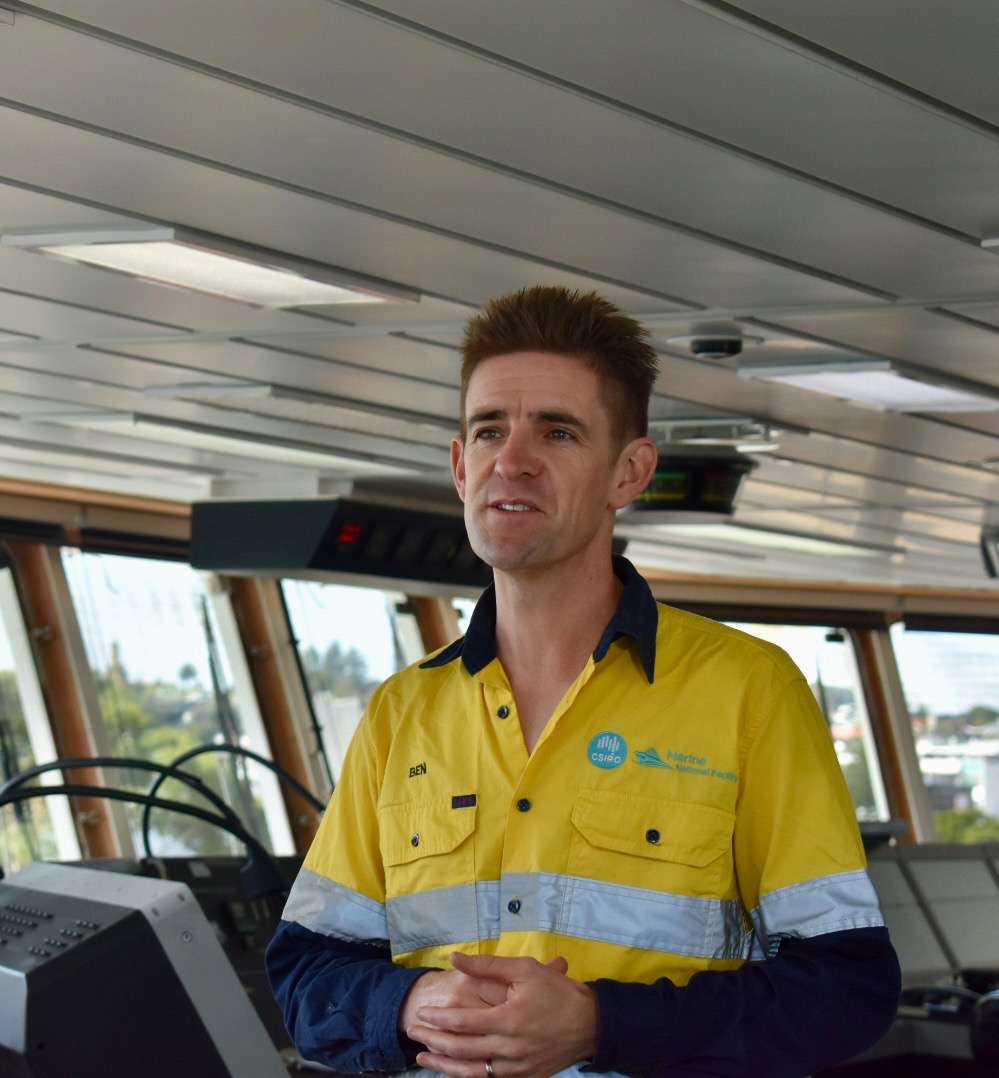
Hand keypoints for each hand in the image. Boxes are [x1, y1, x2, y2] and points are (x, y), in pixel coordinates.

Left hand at [407, 953, 596, 1077]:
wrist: (590, 1024)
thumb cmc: (556, 992)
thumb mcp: (524, 969)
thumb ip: (487, 965)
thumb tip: (455, 958)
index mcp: (508, 1020)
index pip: (464, 1023)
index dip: (439, 1019)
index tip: (422, 1013)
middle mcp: (509, 1049)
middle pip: (462, 1050)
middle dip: (434, 1042)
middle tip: (414, 1033)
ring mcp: (516, 1068)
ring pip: (472, 1072)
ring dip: (444, 1066)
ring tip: (422, 1059)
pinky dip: (467, 1076)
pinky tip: (453, 1070)